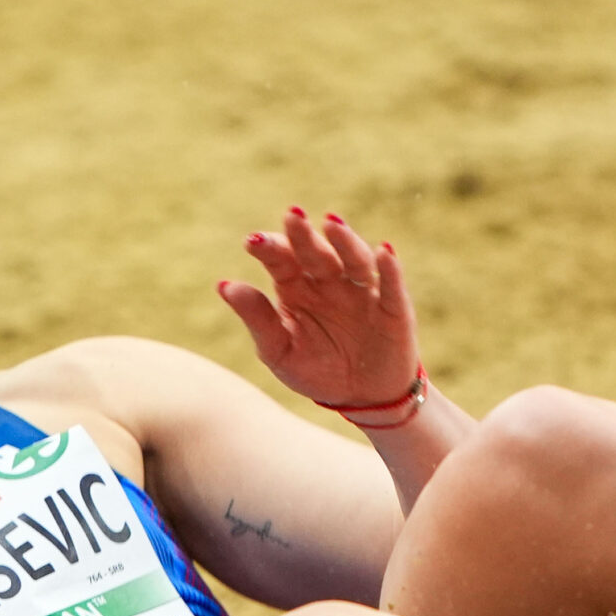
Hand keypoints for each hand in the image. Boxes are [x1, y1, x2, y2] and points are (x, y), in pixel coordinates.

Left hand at [218, 208, 421, 411]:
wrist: (361, 399)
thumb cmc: (316, 371)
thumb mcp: (280, 351)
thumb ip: (257, 319)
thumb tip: (223, 286)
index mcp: (295, 287)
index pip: (280, 260)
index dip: (268, 248)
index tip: (252, 242)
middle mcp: (328, 281)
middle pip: (314, 252)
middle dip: (303, 234)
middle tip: (292, 215)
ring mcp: (361, 290)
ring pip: (352, 259)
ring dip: (344, 240)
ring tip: (332, 223)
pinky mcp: (392, 306)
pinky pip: (390, 284)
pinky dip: (389, 268)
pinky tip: (384, 252)